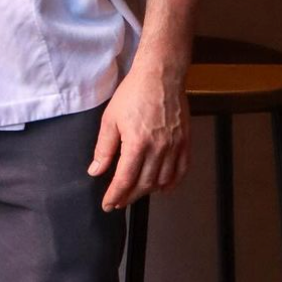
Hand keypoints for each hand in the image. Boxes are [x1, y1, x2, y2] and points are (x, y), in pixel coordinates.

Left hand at [88, 64, 189, 209]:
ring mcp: (175, 148)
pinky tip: (162, 187)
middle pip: (144, 184)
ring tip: (135, 193)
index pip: (125, 179)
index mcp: (137, 144)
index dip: (115, 195)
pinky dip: (171, 183)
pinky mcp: (185, 143)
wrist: (160, 76)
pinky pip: (181, 172)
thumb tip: (96, 171)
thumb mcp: (110, 118)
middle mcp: (159, 150)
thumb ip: (103, 148)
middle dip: (129, 196)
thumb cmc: (133, 93)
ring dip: (148, 191)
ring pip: (163, 181)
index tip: (108, 205)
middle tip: (118, 201)